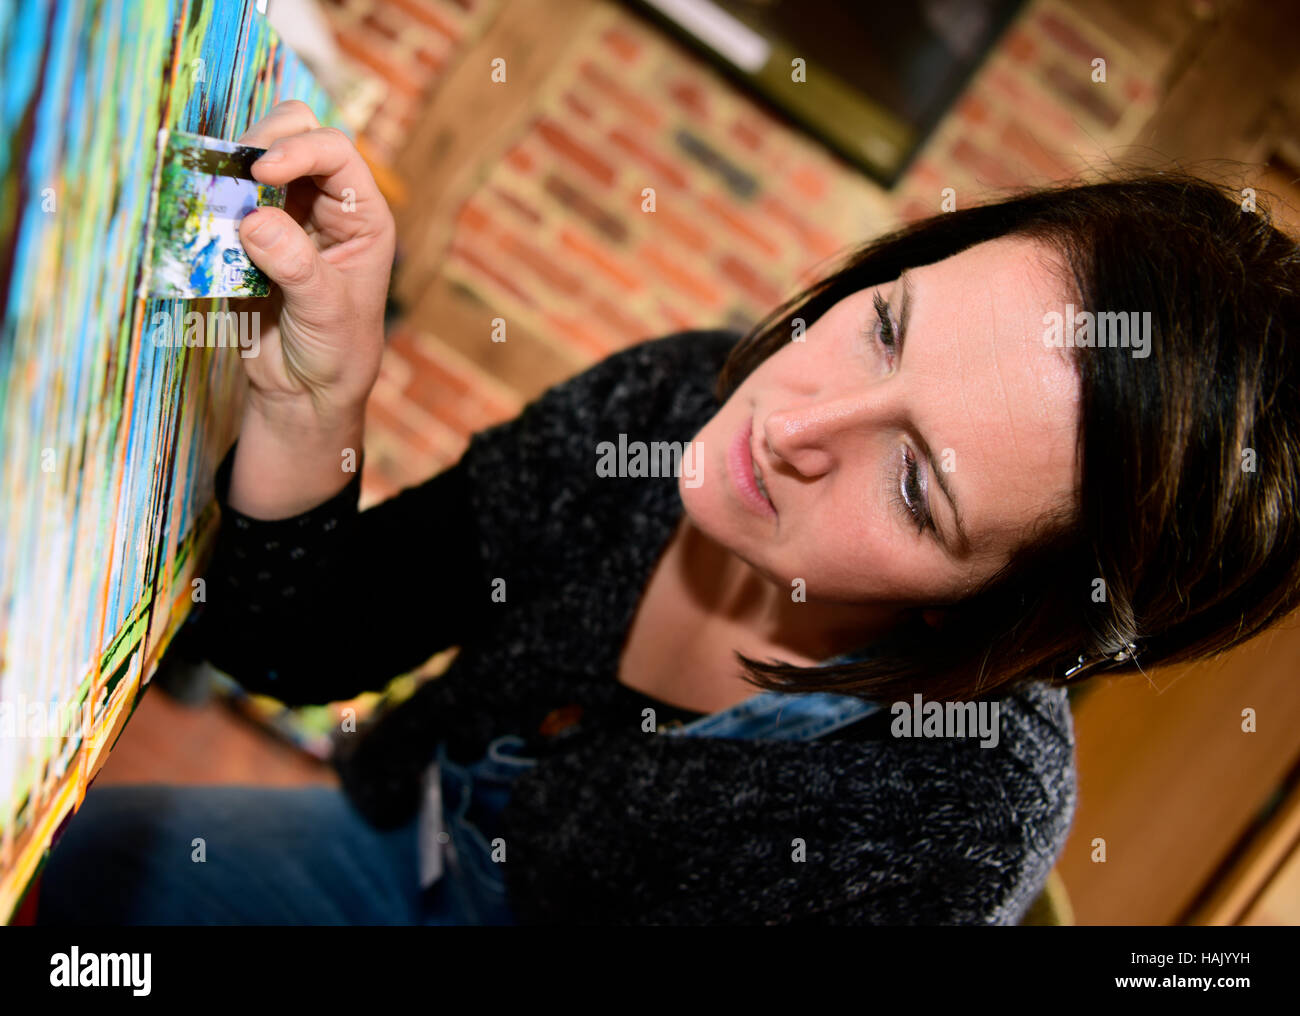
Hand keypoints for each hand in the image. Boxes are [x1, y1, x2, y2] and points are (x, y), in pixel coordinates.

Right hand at [235, 101, 394, 427]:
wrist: (304, 391)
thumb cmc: (336, 352)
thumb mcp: (326, 311)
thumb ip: (295, 265)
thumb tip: (254, 221)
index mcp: (361, 215)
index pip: (335, 152)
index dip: (299, 149)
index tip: (263, 173)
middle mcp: (324, 205)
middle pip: (293, 134)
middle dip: (261, 142)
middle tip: (235, 172)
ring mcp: (284, 215)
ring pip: (252, 160)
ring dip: (229, 168)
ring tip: (214, 196)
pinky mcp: (245, 234)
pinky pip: (223, 198)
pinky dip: (208, 197)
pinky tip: (199, 214)